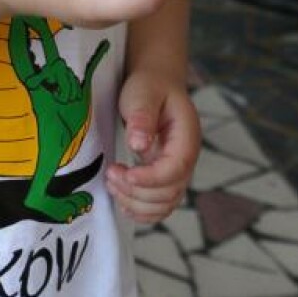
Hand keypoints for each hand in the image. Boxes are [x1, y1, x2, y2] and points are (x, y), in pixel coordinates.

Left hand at [106, 76, 200, 224]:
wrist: (156, 84)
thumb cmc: (149, 87)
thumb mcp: (143, 94)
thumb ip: (142, 118)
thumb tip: (138, 145)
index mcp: (187, 138)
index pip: (175, 169)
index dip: (150, 178)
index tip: (124, 173)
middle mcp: (186, 159)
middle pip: (170, 192)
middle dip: (137, 191)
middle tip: (111, 174)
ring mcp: (177, 170)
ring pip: (164, 204)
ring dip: (136, 203)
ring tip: (112, 183)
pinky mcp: (164, 177)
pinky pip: (160, 205)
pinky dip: (143, 211)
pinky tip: (123, 203)